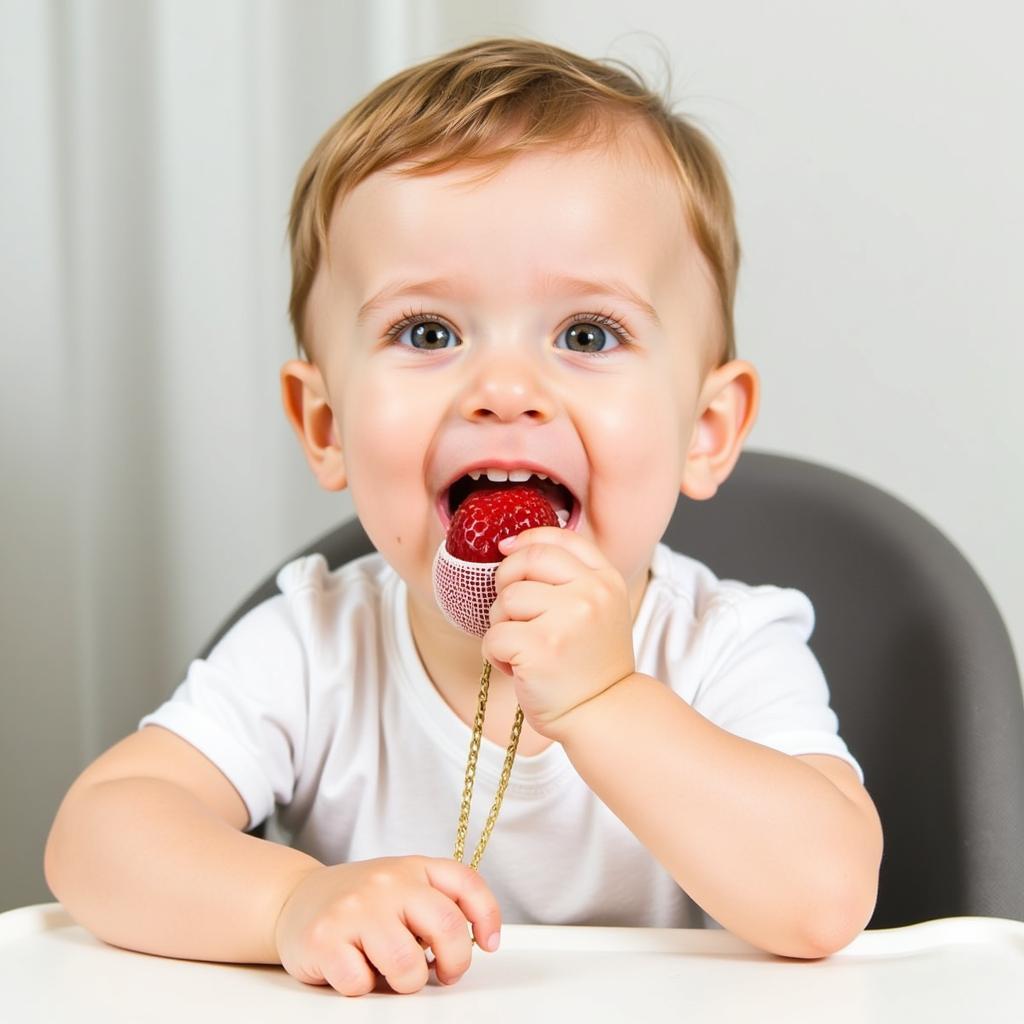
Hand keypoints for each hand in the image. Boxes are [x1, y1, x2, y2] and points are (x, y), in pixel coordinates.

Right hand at [274, 856, 501, 995]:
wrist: (295, 899)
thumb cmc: (361, 904)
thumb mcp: (403, 889)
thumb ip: (436, 906)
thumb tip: (477, 943)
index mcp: (413, 868)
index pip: (465, 883)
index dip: (487, 916)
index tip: (490, 944)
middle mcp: (387, 882)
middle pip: (446, 925)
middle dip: (454, 962)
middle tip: (443, 974)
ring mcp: (355, 908)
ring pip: (407, 964)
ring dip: (405, 982)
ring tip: (390, 971)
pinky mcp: (325, 939)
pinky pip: (362, 983)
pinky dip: (362, 987)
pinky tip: (353, 967)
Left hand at [482, 526, 635, 739]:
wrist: (603, 714)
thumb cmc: (589, 663)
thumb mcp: (597, 608)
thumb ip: (569, 576)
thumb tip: (510, 545)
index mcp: (606, 579)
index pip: (559, 538)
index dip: (526, 540)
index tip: (507, 550)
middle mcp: (592, 593)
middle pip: (527, 561)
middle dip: (507, 582)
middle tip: (513, 613)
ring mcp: (568, 619)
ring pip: (506, 599)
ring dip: (502, 625)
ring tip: (523, 649)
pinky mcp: (541, 647)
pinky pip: (494, 636)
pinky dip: (495, 655)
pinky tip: (518, 669)